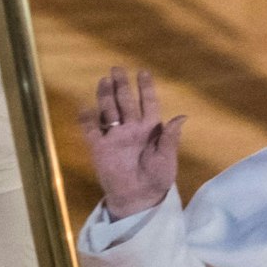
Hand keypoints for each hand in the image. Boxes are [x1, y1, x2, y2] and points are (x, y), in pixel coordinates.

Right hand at [76, 67, 185, 218]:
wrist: (139, 197)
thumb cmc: (157, 178)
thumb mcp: (167, 158)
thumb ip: (170, 138)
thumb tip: (181, 117)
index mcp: (150, 129)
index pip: (148, 103)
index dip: (145, 88)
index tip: (143, 72)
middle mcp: (131, 129)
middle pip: (125, 102)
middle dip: (121, 85)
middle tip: (117, 69)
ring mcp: (114, 137)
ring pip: (108, 111)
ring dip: (106, 96)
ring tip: (104, 80)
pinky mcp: (99, 148)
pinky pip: (91, 131)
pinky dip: (87, 119)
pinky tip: (85, 108)